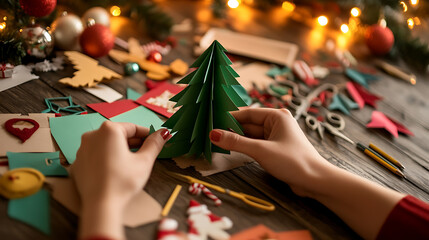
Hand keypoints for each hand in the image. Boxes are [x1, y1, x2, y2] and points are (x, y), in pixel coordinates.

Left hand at [70, 121, 169, 238]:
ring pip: (106, 145)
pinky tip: (116, 170)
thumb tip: (164, 133)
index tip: (155, 140)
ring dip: (119, 150)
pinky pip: (95, 156)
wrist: (101, 205)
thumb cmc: (123, 181)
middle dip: (133, 142)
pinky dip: (106, 159)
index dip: (146, 134)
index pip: (133, 128)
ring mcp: (82, 150)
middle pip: (118, 135)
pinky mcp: (77, 164)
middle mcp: (92, 135)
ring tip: (132, 162)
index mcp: (109, 130)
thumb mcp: (144, 161)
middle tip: (146, 152)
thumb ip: (154, 144)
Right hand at [209, 108, 327, 196]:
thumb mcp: (261, 150)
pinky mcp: (276, 148)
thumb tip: (214, 134)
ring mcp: (276, 136)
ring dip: (237, 139)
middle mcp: (277, 123)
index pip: (248, 113)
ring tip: (217, 142)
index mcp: (277, 116)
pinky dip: (245, 146)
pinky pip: (256, 143)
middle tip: (211, 134)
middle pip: (248, 124)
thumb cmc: (293, 161)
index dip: (229, 117)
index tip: (212, 122)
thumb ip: (236, 142)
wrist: (315, 181)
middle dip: (231, 129)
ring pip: (251, 135)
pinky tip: (232, 149)